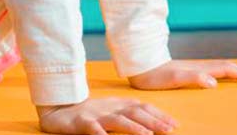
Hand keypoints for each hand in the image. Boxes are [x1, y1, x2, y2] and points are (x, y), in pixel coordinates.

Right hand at [36, 96, 175, 134]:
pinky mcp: (82, 123)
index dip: (160, 115)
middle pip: (136, 112)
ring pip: (118, 120)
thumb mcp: (115, 111)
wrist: (62, 107)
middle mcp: (112, 107)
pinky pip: (93, 129)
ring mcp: (97, 115)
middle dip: (154, 121)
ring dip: (134, 128)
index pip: (144, 108)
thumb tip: (155, 125)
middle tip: (169, 129)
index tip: (175, 124)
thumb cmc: (93, 113)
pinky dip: (101, 134)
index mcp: (121, 104)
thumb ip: (132, 116)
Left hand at [128, 59, 236, 89]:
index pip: (226, 69)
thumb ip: (194, 78)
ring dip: (234, 70)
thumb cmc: (156, 76)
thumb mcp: (175, 79)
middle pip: (226, 66)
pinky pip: (211, 71)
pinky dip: (222, 73)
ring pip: (220, 67)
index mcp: (200, 69)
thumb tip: (214, 82)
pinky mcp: (188, 72)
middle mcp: (199, 67)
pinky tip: (219, 77)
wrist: (141, 67)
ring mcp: (194, 68)